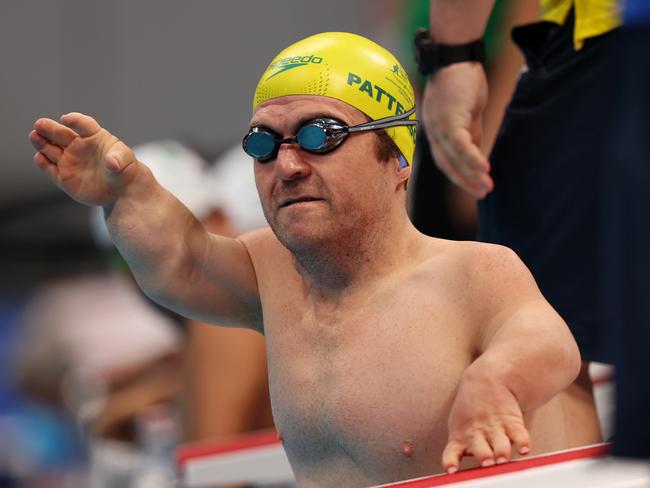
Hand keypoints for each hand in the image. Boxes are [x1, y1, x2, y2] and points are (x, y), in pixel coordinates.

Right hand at [29, 112, 137, 206]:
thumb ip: (118, 160)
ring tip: (34, 135)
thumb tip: (112, 162)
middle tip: (40, 124)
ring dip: (41, 142)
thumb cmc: (125, 170)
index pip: (84, 125)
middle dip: (50, 129)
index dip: (75, 121)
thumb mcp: (126, 162)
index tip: (66, 119)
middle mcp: (78, 146)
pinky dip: (43, 163)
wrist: (121, 190)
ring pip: (51, 149)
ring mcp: (69, 160)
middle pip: (61, 134)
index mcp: (94, 136)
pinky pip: (50, 169)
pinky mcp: (64, 177)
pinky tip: (39, 157)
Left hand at [422, 63, 492, 197]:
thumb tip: (476, 153)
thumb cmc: (461, 81)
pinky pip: (461, 144)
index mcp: (436, 133)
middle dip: (465, 182)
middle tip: (483, 194)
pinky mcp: (449, 119)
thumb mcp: (467, 112)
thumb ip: (470, 133)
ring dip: (471, 174)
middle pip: (447, 165)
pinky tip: (485, 169)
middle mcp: (433, 132)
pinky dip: (472, 158)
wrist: (455, 56)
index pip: (446, 162)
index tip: (475, 188)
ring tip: (487, 187)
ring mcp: (439, 126)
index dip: (460, 177)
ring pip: (454, 158)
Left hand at [442, 370, 530, 473]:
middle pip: (479, 448)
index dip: (451, 462)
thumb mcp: (458, 427)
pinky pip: (519, 433)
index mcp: (460, 437)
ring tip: (503, 457)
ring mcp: (494, 427)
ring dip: (501, 451)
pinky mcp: (512, 421)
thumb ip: (460, 448)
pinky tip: (524, 449)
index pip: (452, 453)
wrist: (485, 381)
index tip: (451, 469)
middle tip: (486, 462)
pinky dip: (522, 441)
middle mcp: (477, 433)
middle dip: (483, 456)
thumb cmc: (469, 413)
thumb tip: (459, 474)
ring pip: (500, 442)